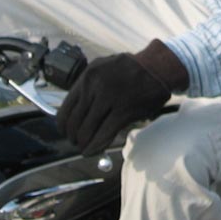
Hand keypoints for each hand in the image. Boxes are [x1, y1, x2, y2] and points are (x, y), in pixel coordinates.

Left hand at [55, 41, 188, 154]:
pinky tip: (92, 151)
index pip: (65, 108)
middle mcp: (95, 87)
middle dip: (73, 137)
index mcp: (87, 77)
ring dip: (84, 143)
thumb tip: (74, 111)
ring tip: (85, 148)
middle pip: (75, 122)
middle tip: (76, 142)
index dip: (63, 126)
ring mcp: (109, 99)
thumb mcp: (103, 69)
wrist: (157, 67)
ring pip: (87, 130)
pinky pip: (104, 134)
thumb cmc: (130, 70)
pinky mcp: (124, 111)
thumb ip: (87, 87)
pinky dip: (96, 146)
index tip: (65, 132)